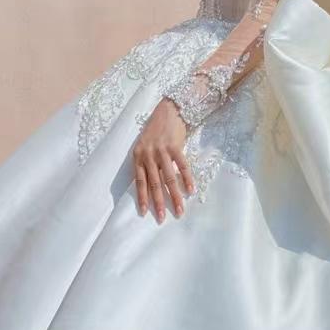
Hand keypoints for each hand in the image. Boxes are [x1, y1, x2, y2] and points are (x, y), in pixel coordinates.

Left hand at [132, 98, 194, 222]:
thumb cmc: (156, 130)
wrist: (168, 110)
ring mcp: (162, 151)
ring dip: (175, 196)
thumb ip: (146, 163)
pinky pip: (182, 166)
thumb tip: (150, 184)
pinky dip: (187, 179)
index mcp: (138, 156)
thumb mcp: (145, 146)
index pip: (139, 181)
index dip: (142, 197)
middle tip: (161, 219)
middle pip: (154, 184)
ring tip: (180, 210)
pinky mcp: (175, 146)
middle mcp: (148, 154)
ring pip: (168, 179)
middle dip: (158, 203)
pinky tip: (190, 190)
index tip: (144, 213)